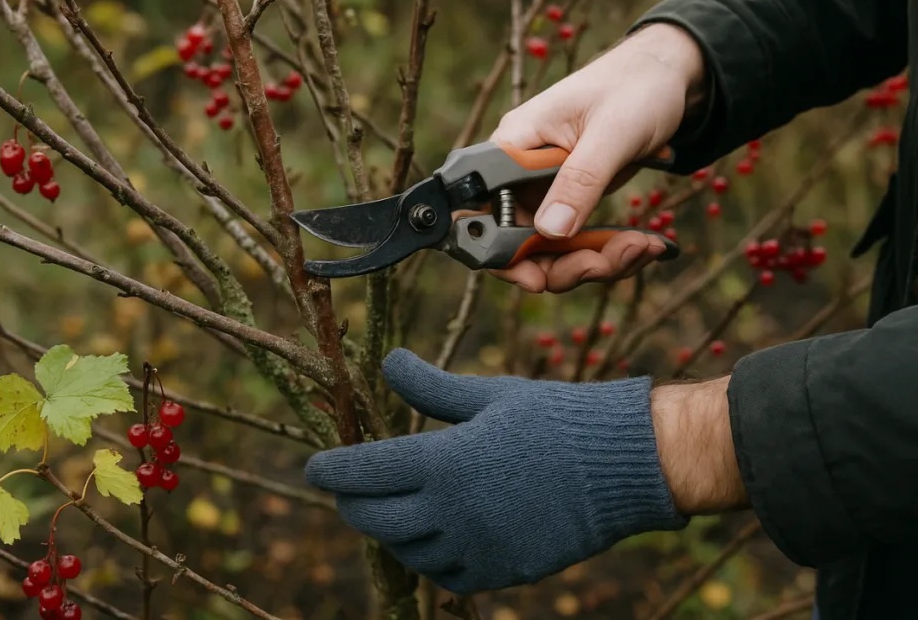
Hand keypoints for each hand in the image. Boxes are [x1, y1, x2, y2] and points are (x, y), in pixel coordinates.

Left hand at [305, 349, 687, 593]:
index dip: (331, 470)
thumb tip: (388, 361)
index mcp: (443, 463)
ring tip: (391, 508)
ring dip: (390, 530)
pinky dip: (429, 557)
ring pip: (407, 551)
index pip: (364, 473)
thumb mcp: (488, 394)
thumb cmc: (554, 418)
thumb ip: (431, 386)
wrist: (621, 465)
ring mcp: (476, 548)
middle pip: (374, 520)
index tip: (315, 466)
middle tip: (348, 489)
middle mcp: (451, 513)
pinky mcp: (501, 571)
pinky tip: (432, 536)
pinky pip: (445, 575)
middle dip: (351, 502)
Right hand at [487, 22, 706, 292]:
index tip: (536, 279)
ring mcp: (546, 190)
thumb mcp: (612, 133)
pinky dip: (610, 252)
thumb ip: (579, 181)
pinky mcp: (572, 201)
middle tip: (606, 264)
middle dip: (563, 264)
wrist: (669, 76)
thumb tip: (549, 232)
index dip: (499, 253)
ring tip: (641, 248)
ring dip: (595, 262)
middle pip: (517, 243)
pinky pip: (578, 243)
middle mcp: (520, 173)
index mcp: (515, 145)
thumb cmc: (638, 88)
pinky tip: (645, 244)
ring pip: (552, 250)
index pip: (481, 210)